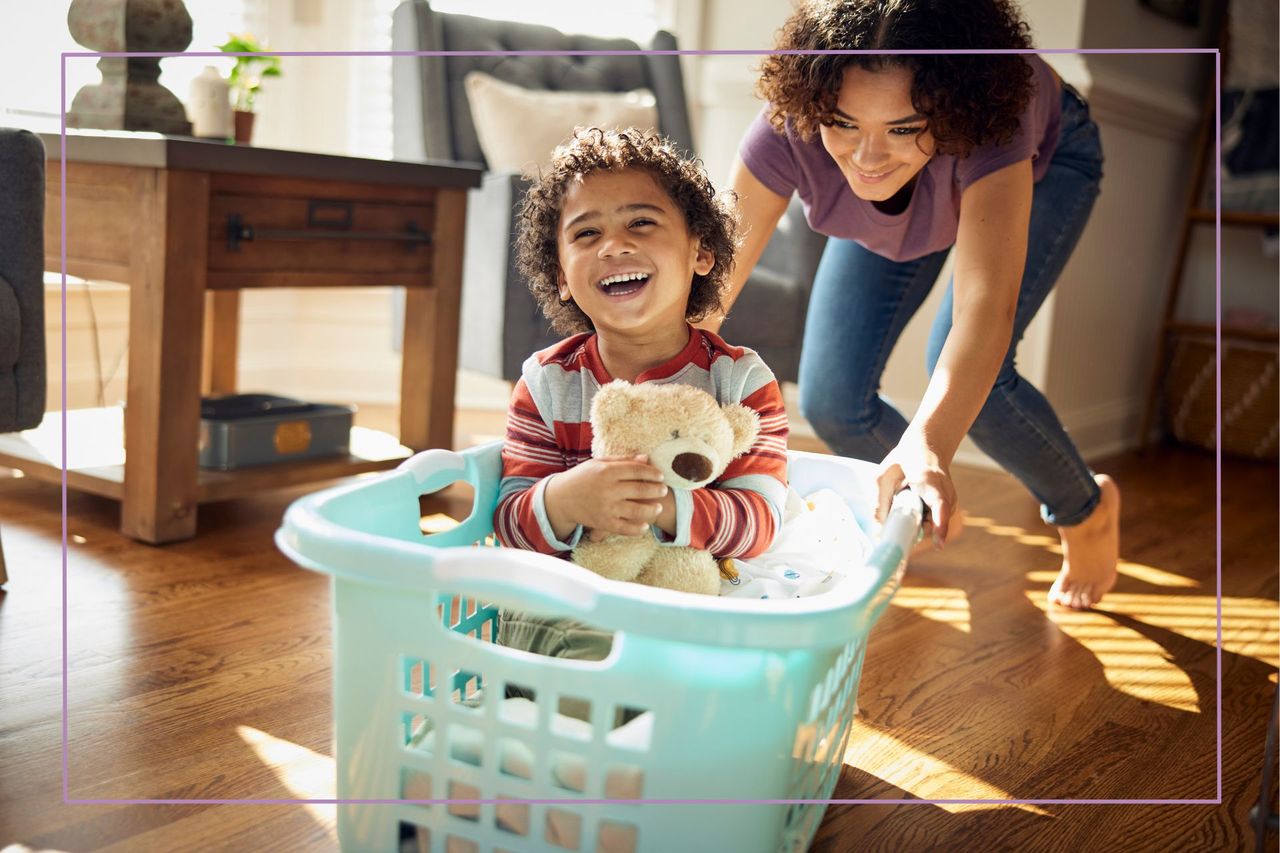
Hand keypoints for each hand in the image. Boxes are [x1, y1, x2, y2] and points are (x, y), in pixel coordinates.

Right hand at [544, 455, 668, 539]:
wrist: (560, 498)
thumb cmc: (582, 477)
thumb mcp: (599, 463)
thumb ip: (623, 461)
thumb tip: (646, 458)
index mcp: (607, 471)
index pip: (636, 470)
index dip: (652, 473)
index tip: (661, 475)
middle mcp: (608, 489)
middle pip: (640, 489)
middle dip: (656, 490)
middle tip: (664, 490)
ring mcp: (606, 507)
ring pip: (636, 510)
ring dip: (651, 509)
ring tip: (658, 507)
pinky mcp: (603, 522)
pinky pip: (624, 528)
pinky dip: (637, 528)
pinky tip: (645, 525)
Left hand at [875, 438, 957, 548]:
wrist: (926, 449)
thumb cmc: (902, 462)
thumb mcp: (882, 476)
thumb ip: (878, 501)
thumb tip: (878, 530)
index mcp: (928, 478)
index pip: (939, 504)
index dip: (939, 525)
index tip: (938, 545)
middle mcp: (945, 490)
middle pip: (934, 520)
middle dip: (916, 525)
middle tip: (898, 513)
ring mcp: (951, 499)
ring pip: (933, 522)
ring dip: (917, 518)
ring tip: (909, 495)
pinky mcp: (950, 506)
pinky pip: (934, 521)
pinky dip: (922, 517)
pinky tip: (916, 500)